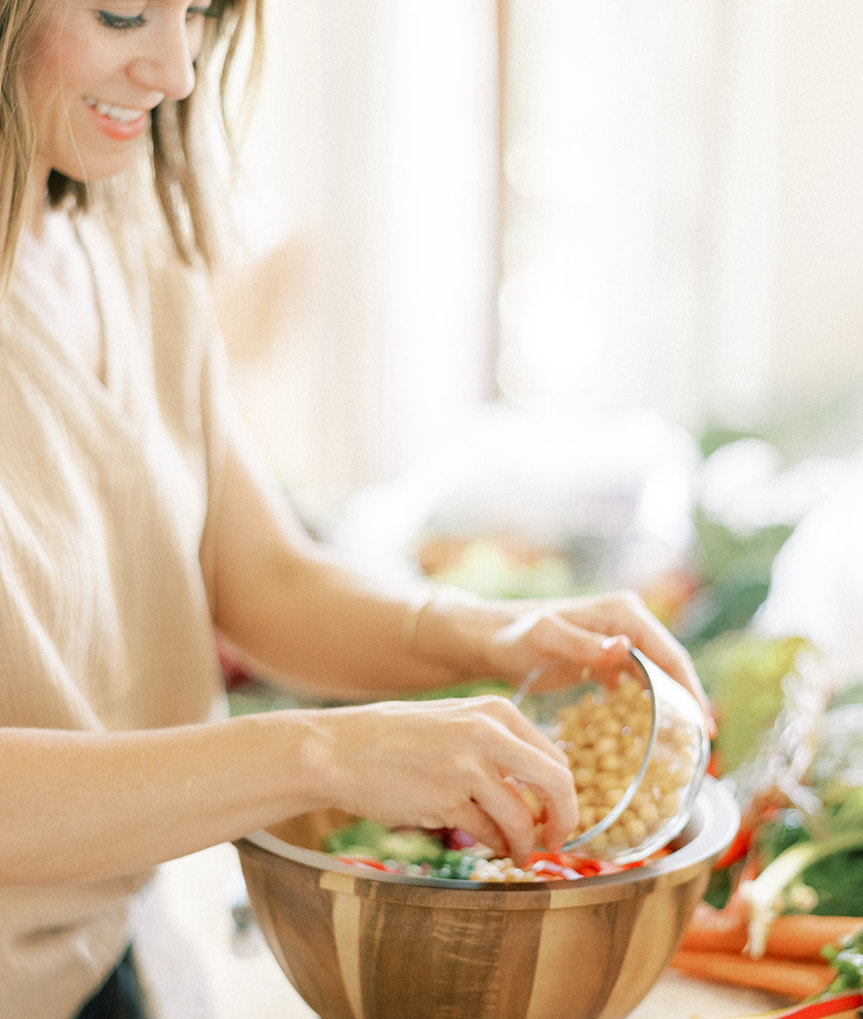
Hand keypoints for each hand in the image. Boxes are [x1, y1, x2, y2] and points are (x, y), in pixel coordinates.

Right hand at [310, 696, 579, 865]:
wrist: (340, 749)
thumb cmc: (397, 738)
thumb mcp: (456, 721)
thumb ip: (498, 743)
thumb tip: (542, 783)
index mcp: (496, 711)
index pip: (554, 757)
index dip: (564, 794)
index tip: (556, 815)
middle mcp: (489, 733)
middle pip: (555, 783)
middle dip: (563, 820)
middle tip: (555, 841)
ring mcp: (468, 766)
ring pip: (522, 818)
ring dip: (524, 843)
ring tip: (518, 854)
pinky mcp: (446, 800)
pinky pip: (487, 833)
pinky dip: (494, 844)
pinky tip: (488, 845)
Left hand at [418, 588, 714, 734]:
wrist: (486, 640)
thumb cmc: (511, 636)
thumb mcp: (543, 637)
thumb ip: (579, 643)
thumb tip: (624, 648)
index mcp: (623, 614)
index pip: (671, 655)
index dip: (692, 691)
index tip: (704, 729)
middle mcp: (626, 624)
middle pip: (670, 669)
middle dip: (688, 705)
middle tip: (700, 749)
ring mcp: (615, 642)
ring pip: (656, 680)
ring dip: (669, 710)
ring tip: (682, 750)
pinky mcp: (602, 661)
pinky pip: (633, 688)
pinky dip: (642, 711)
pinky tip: (645, 741)